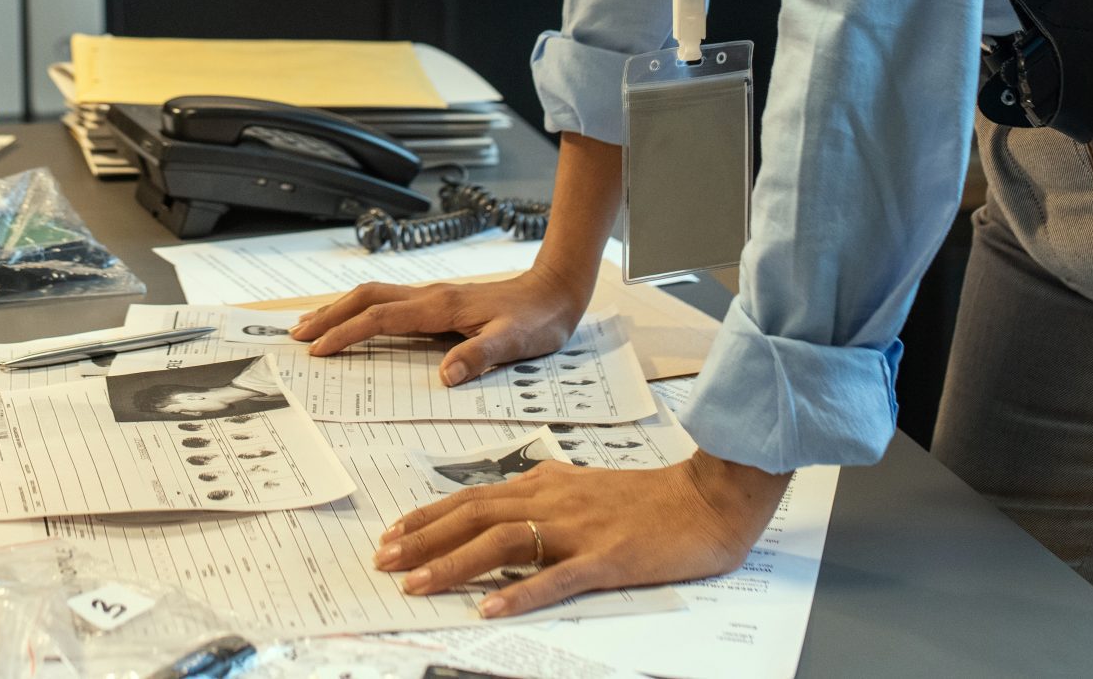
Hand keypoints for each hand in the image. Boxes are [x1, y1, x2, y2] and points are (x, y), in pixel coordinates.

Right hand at [287, 268, 587, 385]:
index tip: (319, 350)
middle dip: (329, 315)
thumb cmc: (538, 320)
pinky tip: (356, 320)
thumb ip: (480, 356)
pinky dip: (361, 309)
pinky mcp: (438, 300)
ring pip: (374, 295)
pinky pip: (388, 300)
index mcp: (440, 307)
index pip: (380, 318)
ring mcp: (432, 295)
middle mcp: (429, 296)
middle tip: (296, 336)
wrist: (555, 291)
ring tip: (311, 326)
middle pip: (365, 298)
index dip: (346, 333)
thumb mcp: (515, 343)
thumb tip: (444, 376)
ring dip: (340, 309)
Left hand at [373, 453, 790, 616]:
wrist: (709, 498)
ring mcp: (580, 529)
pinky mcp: (608, 558)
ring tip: (418, 583)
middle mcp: (554, 500)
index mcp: (546, 484)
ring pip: (503, 542)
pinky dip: (521, 592)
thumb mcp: (584, 484)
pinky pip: (557, 578)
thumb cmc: (650, 498)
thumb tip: (504, 500)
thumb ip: (543, 491)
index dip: (428, 517)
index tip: (392, 534)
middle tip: (383, 560)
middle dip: (424, 538)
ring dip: (455, 563)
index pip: (473, 497)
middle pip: (475, 515)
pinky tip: (491, 608)